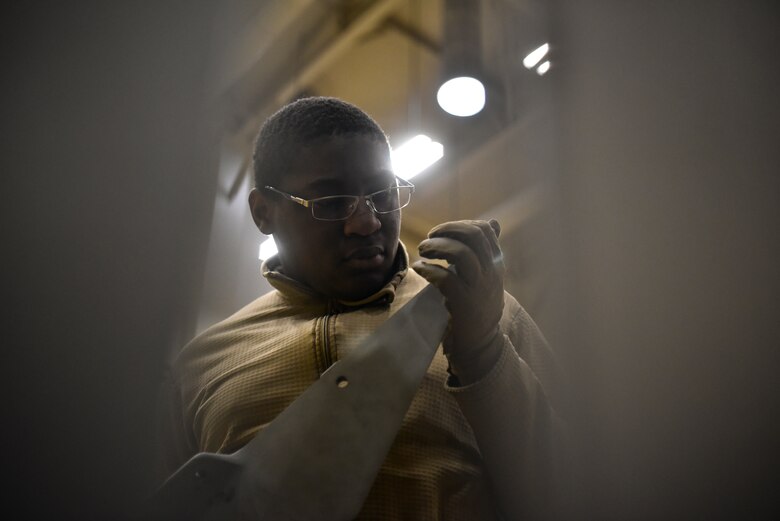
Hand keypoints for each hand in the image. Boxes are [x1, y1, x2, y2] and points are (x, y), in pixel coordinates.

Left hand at [411, 219, 504, 382]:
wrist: (481, 343)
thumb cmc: (479, 305)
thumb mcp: (488, 276)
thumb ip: (487, 251)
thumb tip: (494, 222)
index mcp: (496, 263)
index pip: (484, 230)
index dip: (460, 224)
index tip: (443, 232)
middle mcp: (490, 272)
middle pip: (474, 236)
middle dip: (447, 230)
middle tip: (430, 238)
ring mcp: (478, 287)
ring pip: (461, 254)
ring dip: (437, 247)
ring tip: (422, 251)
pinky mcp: (463, 303)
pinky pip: (445, 278)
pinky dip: (428, 269)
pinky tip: (419, 269)